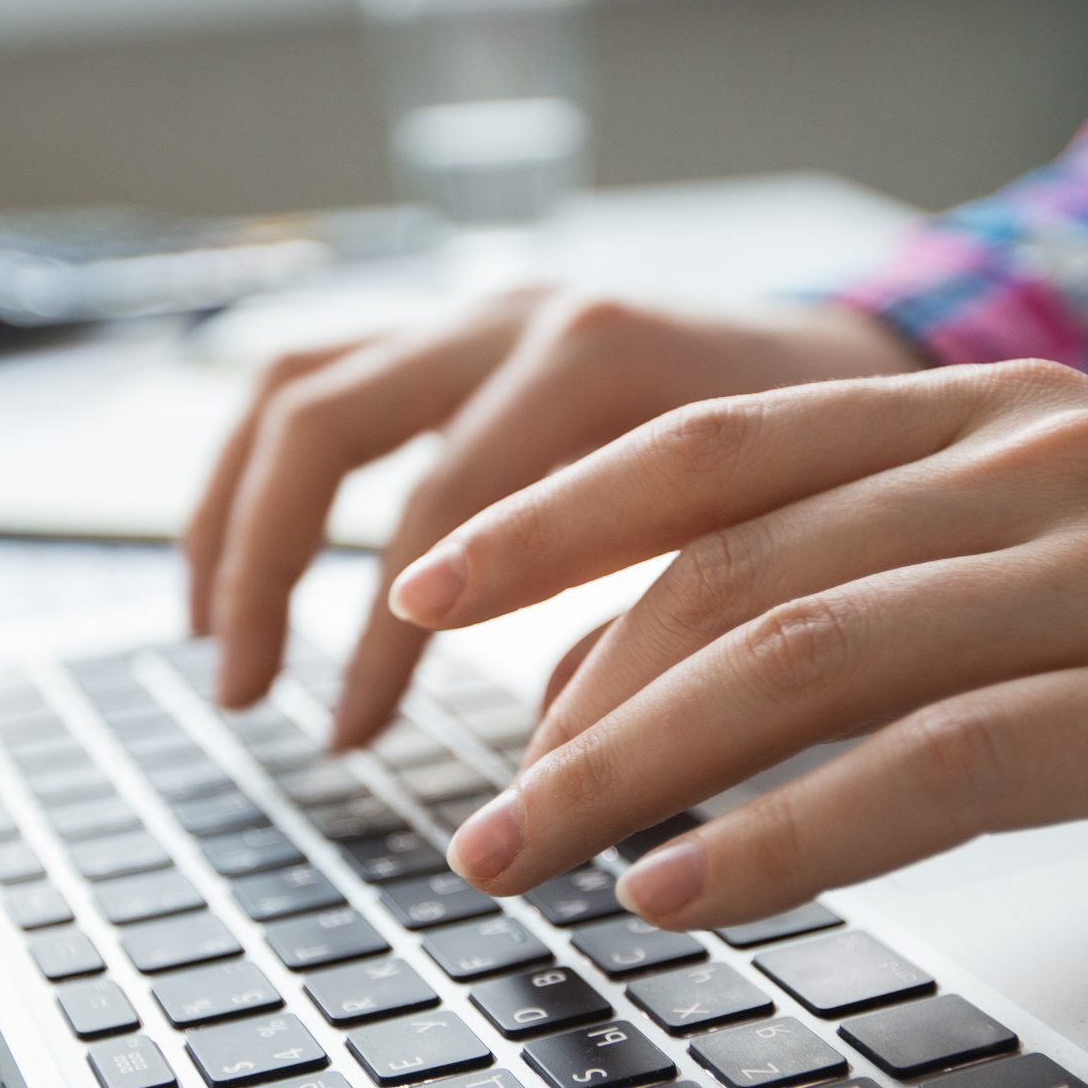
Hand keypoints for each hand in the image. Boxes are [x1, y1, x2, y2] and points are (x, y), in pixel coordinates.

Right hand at [182, 289, 917, 743]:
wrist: (873, 361)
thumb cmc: (837, 474)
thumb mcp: (771, 547)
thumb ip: (657, 633)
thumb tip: (546, 773)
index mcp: (598, 360)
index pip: (440, 504)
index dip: (381, 637)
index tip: (353, 740)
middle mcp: (519, 316)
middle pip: (324, 421)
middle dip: (266, 565)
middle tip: (245, 696)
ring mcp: (478, 314)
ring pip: (297, 388)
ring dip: (233, 515)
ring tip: (214, 635)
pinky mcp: (460, 334)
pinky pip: (321, 382)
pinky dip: (265, 477)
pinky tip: (251, 566)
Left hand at [385, 361, 1087, 926]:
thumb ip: (922, 571)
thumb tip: (719, 679)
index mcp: (1002, 407)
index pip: (719, 438)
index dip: (555, 516)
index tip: (430, 593)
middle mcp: (1039, 456)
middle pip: (730, 557)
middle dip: (563, 688)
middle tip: (465, 802)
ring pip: (804, 652)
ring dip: (631, 768)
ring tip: (523, 860)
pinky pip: (932, 764)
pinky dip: (785, 833)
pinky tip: (686, 892)